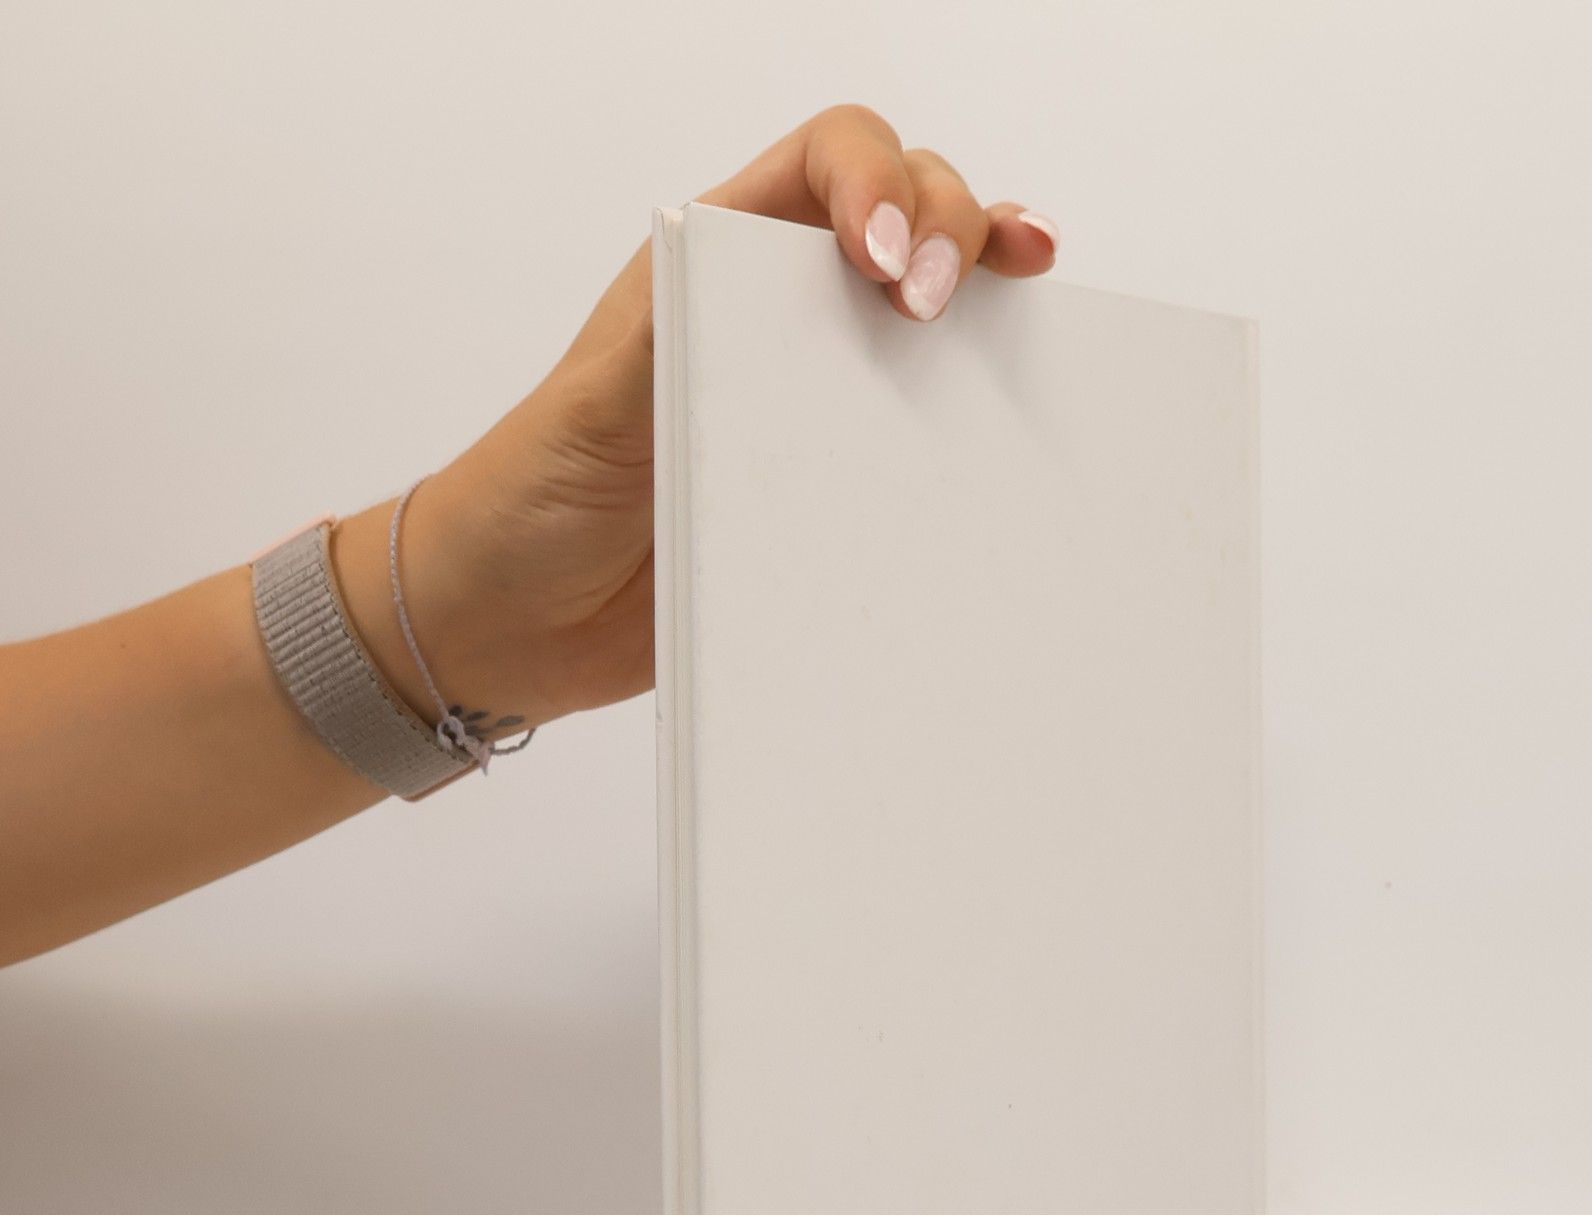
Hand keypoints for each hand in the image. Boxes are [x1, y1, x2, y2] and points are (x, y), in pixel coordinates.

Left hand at [333, 105, 1059, 740]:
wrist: (516, 625)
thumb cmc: (530, 501)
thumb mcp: (593, 404)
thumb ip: (670, 340)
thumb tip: (738, 288)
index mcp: (714, 263)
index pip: (828, 163)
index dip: (879, 184)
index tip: (887, 264)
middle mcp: (776, 314)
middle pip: (906, 210)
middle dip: (952, 226)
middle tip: (940, 304)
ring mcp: (817, 398)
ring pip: (935, 307)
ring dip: (987, 291)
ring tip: (1024, 289)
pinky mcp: (837, 483)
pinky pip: (923, 428)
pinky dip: (976, 399)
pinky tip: (1009, 394)